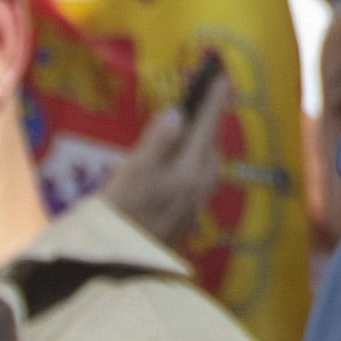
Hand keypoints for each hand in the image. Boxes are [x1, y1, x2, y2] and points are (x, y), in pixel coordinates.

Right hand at [101, 68, 234, 253]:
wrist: (117, 262)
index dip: (213, 101)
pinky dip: (193, 169)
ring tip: (193, 133)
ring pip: (208, 167)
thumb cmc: (119, 212)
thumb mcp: (133, 170)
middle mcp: (199, 187)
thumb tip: (178, 114)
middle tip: (208, 102)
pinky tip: (178, 170)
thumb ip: (157, 140)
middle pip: (211, 147)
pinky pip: (198, 185)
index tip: (222, 78)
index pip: (205, 126)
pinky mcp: (186, 221)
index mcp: (188, 170)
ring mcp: (195, 206)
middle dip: (210, 123)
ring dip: (204, 147)